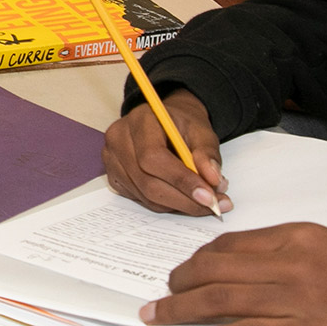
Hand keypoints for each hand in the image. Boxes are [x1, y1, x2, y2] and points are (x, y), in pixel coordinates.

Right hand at [104, 91, 227, 215]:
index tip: (209, 196)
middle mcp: (119, 139)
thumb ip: (208, 154)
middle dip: (184, 199)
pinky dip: (167, 204)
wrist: (165, 122)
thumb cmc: (182, 124)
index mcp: (140, 120)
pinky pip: (142, 199)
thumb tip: (214, 181)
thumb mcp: (202, 131)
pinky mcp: (114, 177)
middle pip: (147, 181)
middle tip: (214, 205)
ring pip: (145, 195)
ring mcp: (112, 160)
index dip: (181, 180)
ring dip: (178, 205)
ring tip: (205, 203)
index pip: (154, 156)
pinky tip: (184, 198)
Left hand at [140, 224, 326, 325]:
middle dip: (182, 280)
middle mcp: (296, 260)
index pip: (235, 242)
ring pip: (223, 298)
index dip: (202, 257)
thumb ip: (301, 260)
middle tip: (163, 291)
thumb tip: (262, 278)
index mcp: (304, 236)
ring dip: (183, 308)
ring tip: (161, 315)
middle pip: (218, 267)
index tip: (188, 268)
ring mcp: (300, 296)